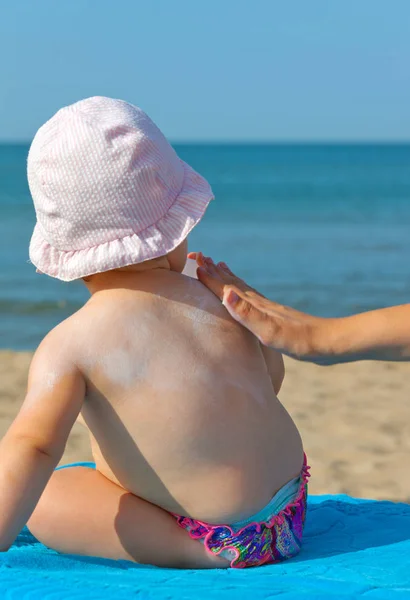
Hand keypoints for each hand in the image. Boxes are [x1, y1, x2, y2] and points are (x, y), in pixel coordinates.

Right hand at [189, 252, 330, 361]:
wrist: (328, 342)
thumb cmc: (300, 341)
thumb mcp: (271, 332)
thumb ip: (247, 314)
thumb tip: (226, 293)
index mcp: (256, 306)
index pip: (227, 288)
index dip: (210, 277)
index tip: (194, 263)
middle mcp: (260, 303)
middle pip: (233, 282)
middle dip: (215, 270)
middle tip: (199, 256)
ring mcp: (268, 308)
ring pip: (242, 288)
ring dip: (227, 277)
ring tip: (218, 265)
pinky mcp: (275, 316)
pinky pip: (252, 298)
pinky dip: (242, 290)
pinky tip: (244, 292)